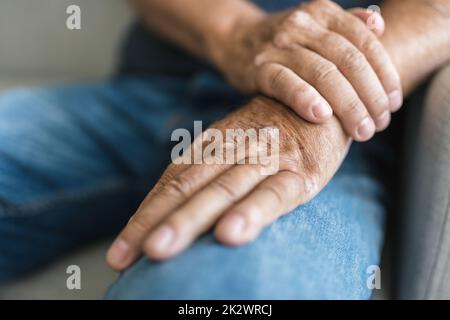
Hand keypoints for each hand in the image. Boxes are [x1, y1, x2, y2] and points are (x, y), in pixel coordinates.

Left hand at [107, 96, 349, 269]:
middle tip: (122, 257)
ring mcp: (267, 160)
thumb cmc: (272, 133)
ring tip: (161, 250)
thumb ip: (208, 174)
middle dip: (154, 222)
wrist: (321, 99)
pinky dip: (252, 212)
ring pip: (222, 190)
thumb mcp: (236, 147)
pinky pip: (275, 194)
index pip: (171, 183)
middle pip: (187, 188)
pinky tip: (232, 235)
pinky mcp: (301, 173)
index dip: (143, 217)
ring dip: (190, 219)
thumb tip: (170, 214)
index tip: (119, 254)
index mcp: (213, 146)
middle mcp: (233, 151)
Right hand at [211, 0, 401, 140]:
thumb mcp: (317, 26)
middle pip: (348, 61)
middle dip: (370, 96)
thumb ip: (348, 25)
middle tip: (380, 124)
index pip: (365, 42)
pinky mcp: (259, 68)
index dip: (385, 74)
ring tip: (362, 130)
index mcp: (324, 13)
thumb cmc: (286, 42)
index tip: (394, 103)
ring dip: (348, 105)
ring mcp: (279, 46)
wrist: (237, 40)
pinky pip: (285, 82)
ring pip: (322, 73)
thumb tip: (380, 26)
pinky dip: (304, 98)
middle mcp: (303, 24)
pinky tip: (321, 116)